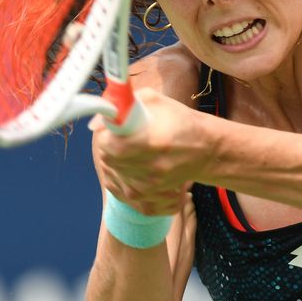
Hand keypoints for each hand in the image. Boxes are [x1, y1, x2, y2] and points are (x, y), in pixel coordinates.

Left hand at [91, 88, 211, 215]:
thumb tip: (96, 122)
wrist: (205, 151)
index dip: (107, 135)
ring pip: (111, 174)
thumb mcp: (154, 101)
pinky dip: (121, 177)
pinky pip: (119, 191)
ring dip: (115, 162)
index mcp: (151, 142)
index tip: (114, 130)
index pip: (108, 144)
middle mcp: (149, 168)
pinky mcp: (147, 199)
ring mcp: (148, 188)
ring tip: (132, 151)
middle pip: (107, 160)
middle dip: (110, 147)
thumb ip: (123, 105)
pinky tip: (133, 167)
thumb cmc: (181, 122)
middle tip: (123, 139)